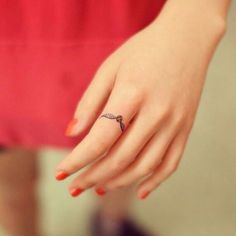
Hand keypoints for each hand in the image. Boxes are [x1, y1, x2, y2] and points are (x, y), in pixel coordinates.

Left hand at [55, 3, 224, 198]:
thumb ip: (90, 102)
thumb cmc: (144, 50)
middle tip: (76, 186)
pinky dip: (154, 182)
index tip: (61, 174)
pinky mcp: (186, 128)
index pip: (100, 139)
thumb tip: (72, 134)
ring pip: (144, 167)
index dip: (78, 160)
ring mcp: (175, 123)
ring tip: (99, 188)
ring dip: (118, 182)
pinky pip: (171, 163)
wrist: (186, 39)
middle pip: (120, 158)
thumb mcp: (110, 68)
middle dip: (93, 176)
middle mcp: (156, 114)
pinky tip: (139, 191)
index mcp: (132, 94)